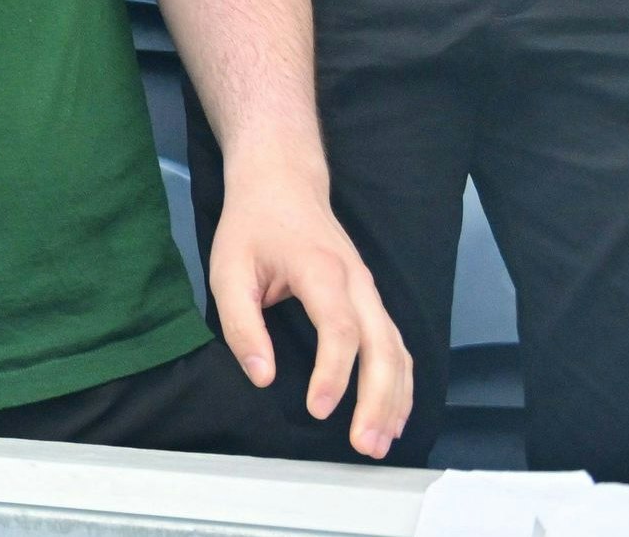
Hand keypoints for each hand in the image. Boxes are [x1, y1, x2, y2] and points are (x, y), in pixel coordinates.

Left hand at [205, 164, 412, 459]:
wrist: (282, 182)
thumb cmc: (252, 225)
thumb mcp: (228, 268)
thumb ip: (241, 323)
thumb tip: (262, 376)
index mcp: (323, 271)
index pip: (341, 330)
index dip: (334, 374)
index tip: (319, 410)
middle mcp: (358, 283)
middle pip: (384, 348)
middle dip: (379, 401)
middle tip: (364, 445)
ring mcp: (371, 291)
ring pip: (398, 351)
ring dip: (395, 400)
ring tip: (380, 442)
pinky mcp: (372, 301)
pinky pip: (397, 346)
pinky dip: (400, 384)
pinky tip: (392, 415)